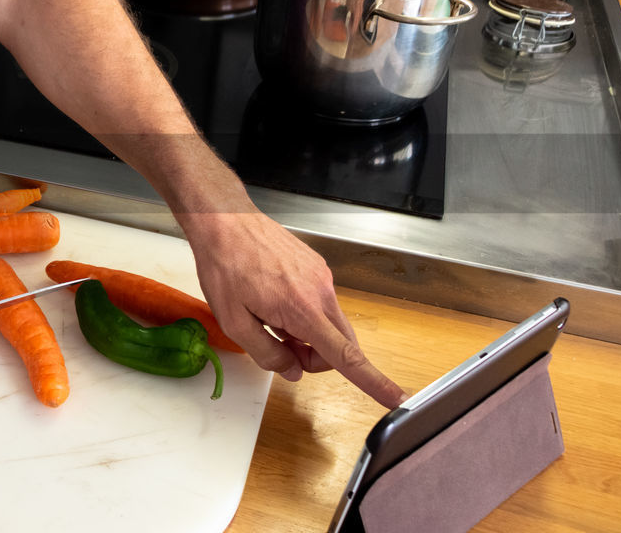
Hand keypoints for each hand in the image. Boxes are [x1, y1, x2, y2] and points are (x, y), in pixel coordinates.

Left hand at [186, 210, 406, 408]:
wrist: (225, 222)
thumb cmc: (225, 266)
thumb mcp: (234, 322)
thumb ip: (267, 354)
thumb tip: (292, 371)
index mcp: (303, 310)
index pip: (346, 356)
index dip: (373, 381)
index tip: (395, 398)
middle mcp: (321, 292)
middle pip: (341, 345)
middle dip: (316, 358)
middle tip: (281, 350)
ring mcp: (322, 277)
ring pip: (330, 324)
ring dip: (308, 335)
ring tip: (270, 318)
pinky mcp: (317, 267)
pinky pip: (322, 303)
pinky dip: (305, 314)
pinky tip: (275, 301)